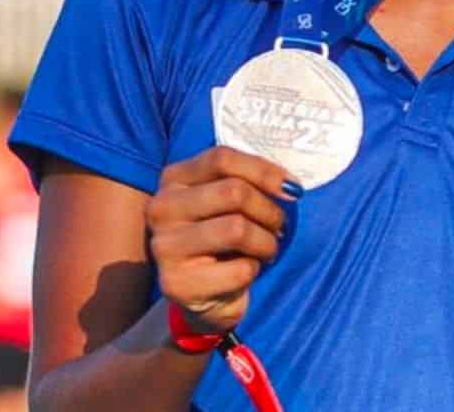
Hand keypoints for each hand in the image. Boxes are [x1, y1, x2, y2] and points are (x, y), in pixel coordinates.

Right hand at [146, 146, 299, 333]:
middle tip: (278, 227)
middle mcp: (161, 208)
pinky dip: (254, 271)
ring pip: (237, 229)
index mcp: (174, 179)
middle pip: (233, 192)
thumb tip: (291, 187)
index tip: (292, 189)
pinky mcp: (175, 283)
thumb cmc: (224, 238)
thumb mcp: (229, 202)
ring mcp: (164, 247)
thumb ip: (248, 182)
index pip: (222, 158)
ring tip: (266, 249)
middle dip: (268, 211)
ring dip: (266, 242)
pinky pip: (239, 269)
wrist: (205, 295)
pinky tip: (245, 272)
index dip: (264, 171)